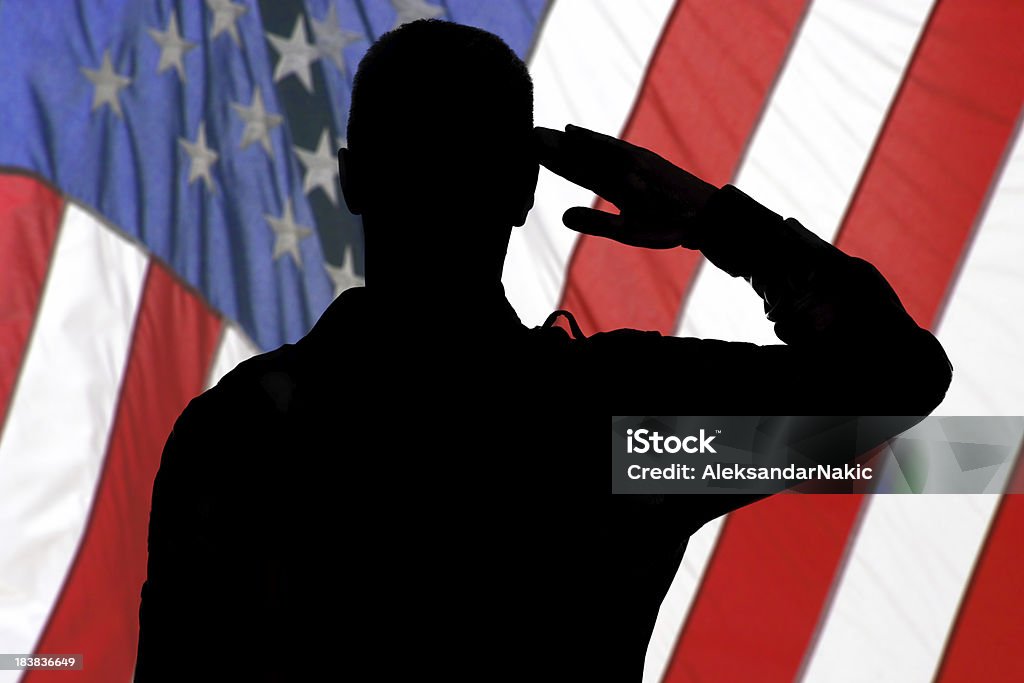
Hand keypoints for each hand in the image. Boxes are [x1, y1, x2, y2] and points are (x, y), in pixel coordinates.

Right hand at [533, 125, 717, 248]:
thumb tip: (563, 216)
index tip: (530, 145)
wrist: (709, 213)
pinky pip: (618, 146)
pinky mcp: (650, 161)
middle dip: (559, 143)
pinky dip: (604, 142)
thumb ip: (597, 222)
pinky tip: (601, 144)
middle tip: (534, 132)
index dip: (552, 156)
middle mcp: (625, 163)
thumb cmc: (670, 227)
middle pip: (584, 151)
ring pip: (602, 146)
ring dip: (581, 140)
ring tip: (564, 132)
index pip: (575, 166)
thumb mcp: (631, 231)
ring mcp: (638, 159)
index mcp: (616, 179)